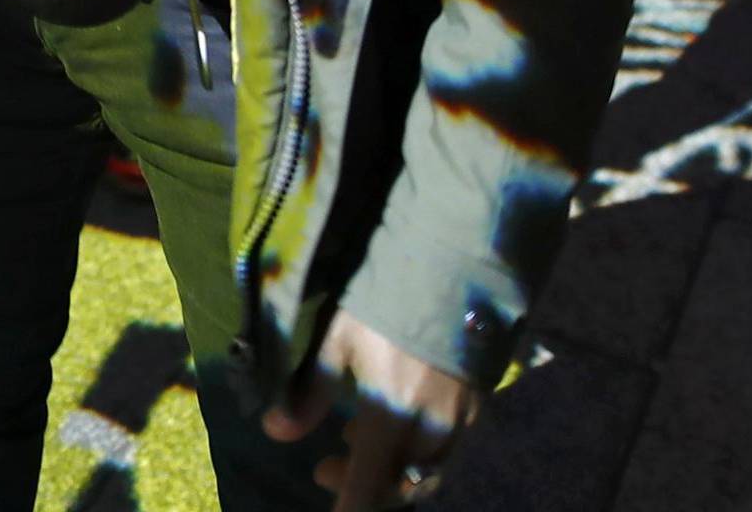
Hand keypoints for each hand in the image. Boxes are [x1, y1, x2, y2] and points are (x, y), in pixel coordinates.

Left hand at [264, 308, 481, 509]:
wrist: (451, 263)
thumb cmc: (384, 295)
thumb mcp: (338, 337)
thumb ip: (311, 390)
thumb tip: (274, 430)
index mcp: (390, 412)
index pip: (368, 485)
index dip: (349, 509)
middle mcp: (429, 426)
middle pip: (399, 486)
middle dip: (362, 486)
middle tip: (326, 465)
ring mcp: (459, 419)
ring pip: (425, 471)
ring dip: (390, 469)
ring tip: (354, 438)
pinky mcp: (477, 405)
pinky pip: (447, 447)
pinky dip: (417, 449)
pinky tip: (395, 420)